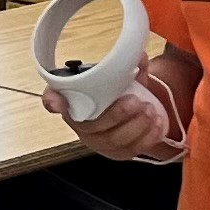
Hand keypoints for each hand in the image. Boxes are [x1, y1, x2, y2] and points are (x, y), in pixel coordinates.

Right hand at [42, 79, 174, 161]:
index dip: (53, 102)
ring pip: (113, 141)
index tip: (58, 101)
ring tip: (151, 111)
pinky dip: (146, 138)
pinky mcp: (116, 153)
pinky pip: (130, 150)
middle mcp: (80, 124)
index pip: (52, 101)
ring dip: (135, 127)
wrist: (133, 110)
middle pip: (92, 126)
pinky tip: (157, 124)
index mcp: (72, 100)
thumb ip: (126, 66)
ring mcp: (98, 142)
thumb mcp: (119, 76)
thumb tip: (137, 56)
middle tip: (136, 102)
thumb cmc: (117, 92)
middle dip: (115, 115)